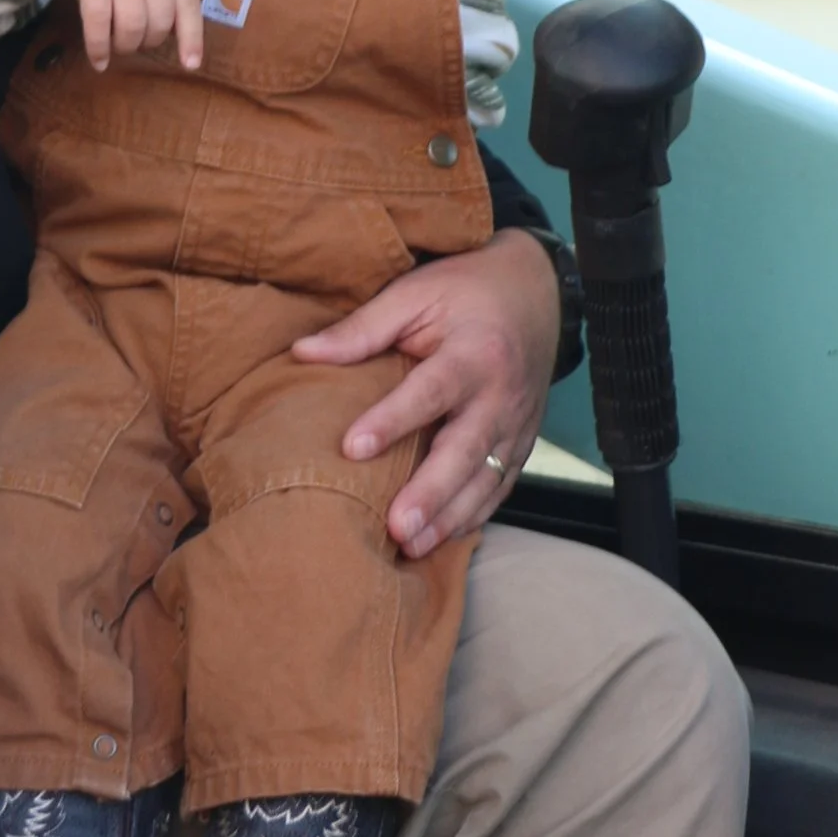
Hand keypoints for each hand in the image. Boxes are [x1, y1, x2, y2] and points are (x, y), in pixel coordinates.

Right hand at [30, 0, 204, 71]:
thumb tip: (174, 25)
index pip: (189, 4)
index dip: (192, 38)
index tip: (191, 64)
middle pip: (159, 22)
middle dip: (148, 42)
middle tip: (135, 42)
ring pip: (131, 26)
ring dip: (125, 46)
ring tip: (117, 47)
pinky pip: (98, 23)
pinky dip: (98, 47)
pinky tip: (98, 60)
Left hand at [292, 229, 559, 556]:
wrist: (536, 293)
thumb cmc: (465, 290)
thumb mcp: (415, 293)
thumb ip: (363, 327)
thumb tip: (302, 351)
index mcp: (475, 352)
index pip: (430, 392)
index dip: (392, 420)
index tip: (352, 447)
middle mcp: (502, 394)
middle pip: (466, 450)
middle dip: (432, 493)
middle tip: (396, 527)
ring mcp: (517, 424)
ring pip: (487, 479)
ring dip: (450, 517)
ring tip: (412, 546)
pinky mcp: (522, 443)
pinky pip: (500, 487)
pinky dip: (473, 516)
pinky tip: (440, 539)